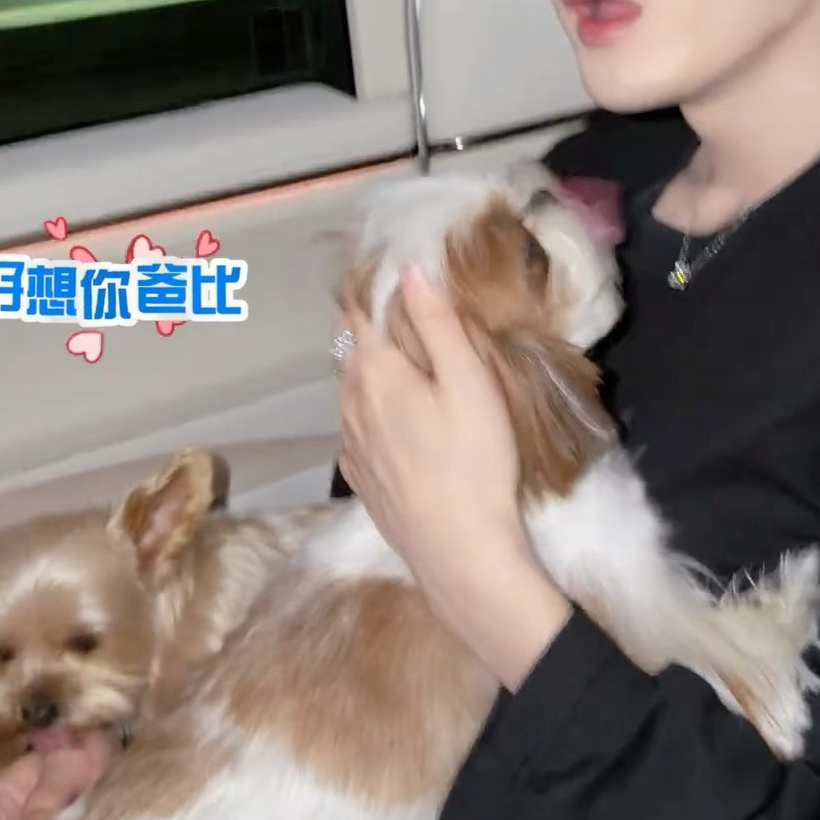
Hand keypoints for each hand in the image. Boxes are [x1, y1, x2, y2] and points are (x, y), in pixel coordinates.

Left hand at [337, 265, 570, 689]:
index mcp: (376, 372)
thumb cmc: (473, 459)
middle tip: (383, 305)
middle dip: (361, 325)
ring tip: (387, 357)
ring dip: (362, 369)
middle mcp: (351, 405)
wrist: (458, 551)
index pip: (356, 314)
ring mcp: (351, 447)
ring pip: (348, 392)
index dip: (364, 287)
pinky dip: (366, 411)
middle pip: (347, 352)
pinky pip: (355, 430)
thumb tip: (409, 270)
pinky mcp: (361, 481)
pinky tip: (385, 419)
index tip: (376, 268)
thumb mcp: (468, 381)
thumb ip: (437, 322)